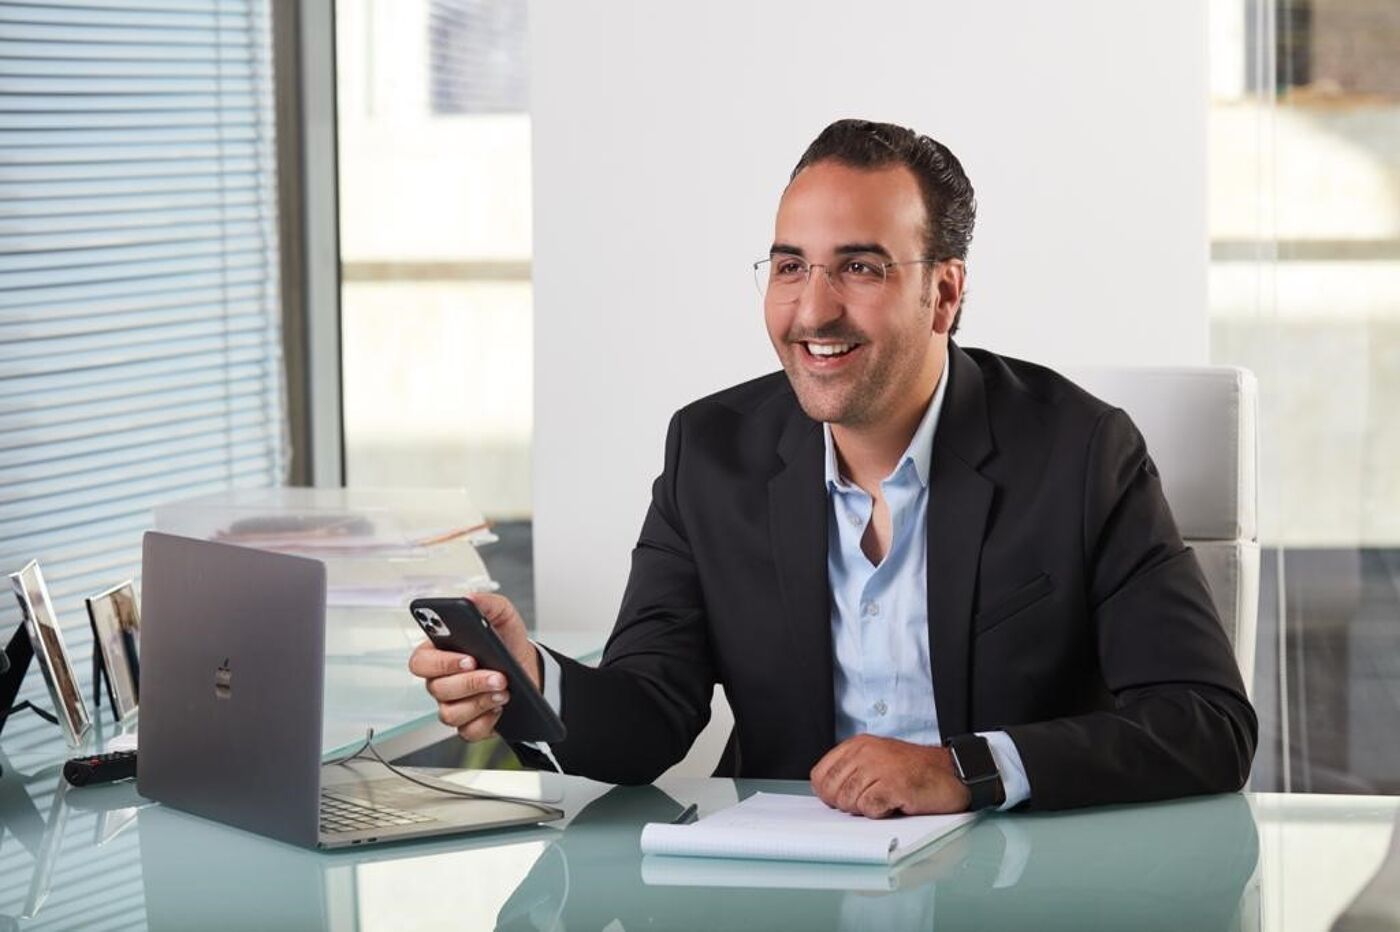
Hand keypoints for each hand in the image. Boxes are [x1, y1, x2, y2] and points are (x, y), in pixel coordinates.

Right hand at [407, 593, 541, 741]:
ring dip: (480, 702)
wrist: (530, 669)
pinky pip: (467, 731)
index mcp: (440, 653)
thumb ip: (487, 603)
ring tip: (504, 690)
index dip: (441, 663)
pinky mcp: (469, 724)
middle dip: (470, 683)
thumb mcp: (503, 616)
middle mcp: (441, 681)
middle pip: (437, 689)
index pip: (420, 661)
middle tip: (498, 676)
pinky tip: (500, 708)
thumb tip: (469, 598)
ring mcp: (453, 705)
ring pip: (449, 713)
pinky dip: (486, 721)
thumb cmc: (507, 643)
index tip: (468, 658)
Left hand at [810, 735, 970, 817]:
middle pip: (831, 790)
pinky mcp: (894, 785)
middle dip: (845, 804)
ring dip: (864, 809)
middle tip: (868, 803)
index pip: (821, 774)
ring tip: (885, 801)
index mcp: (858, 745)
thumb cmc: (916, 772)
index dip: (828, 794)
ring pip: (848, 800)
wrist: (953, 772)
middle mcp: (865, 752)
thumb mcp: (878, 762)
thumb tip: (828, 795)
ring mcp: (879, 767)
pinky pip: (869, 808)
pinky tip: (895, 804)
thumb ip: (852, 773)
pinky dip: (880, 813)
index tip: (842, 800)